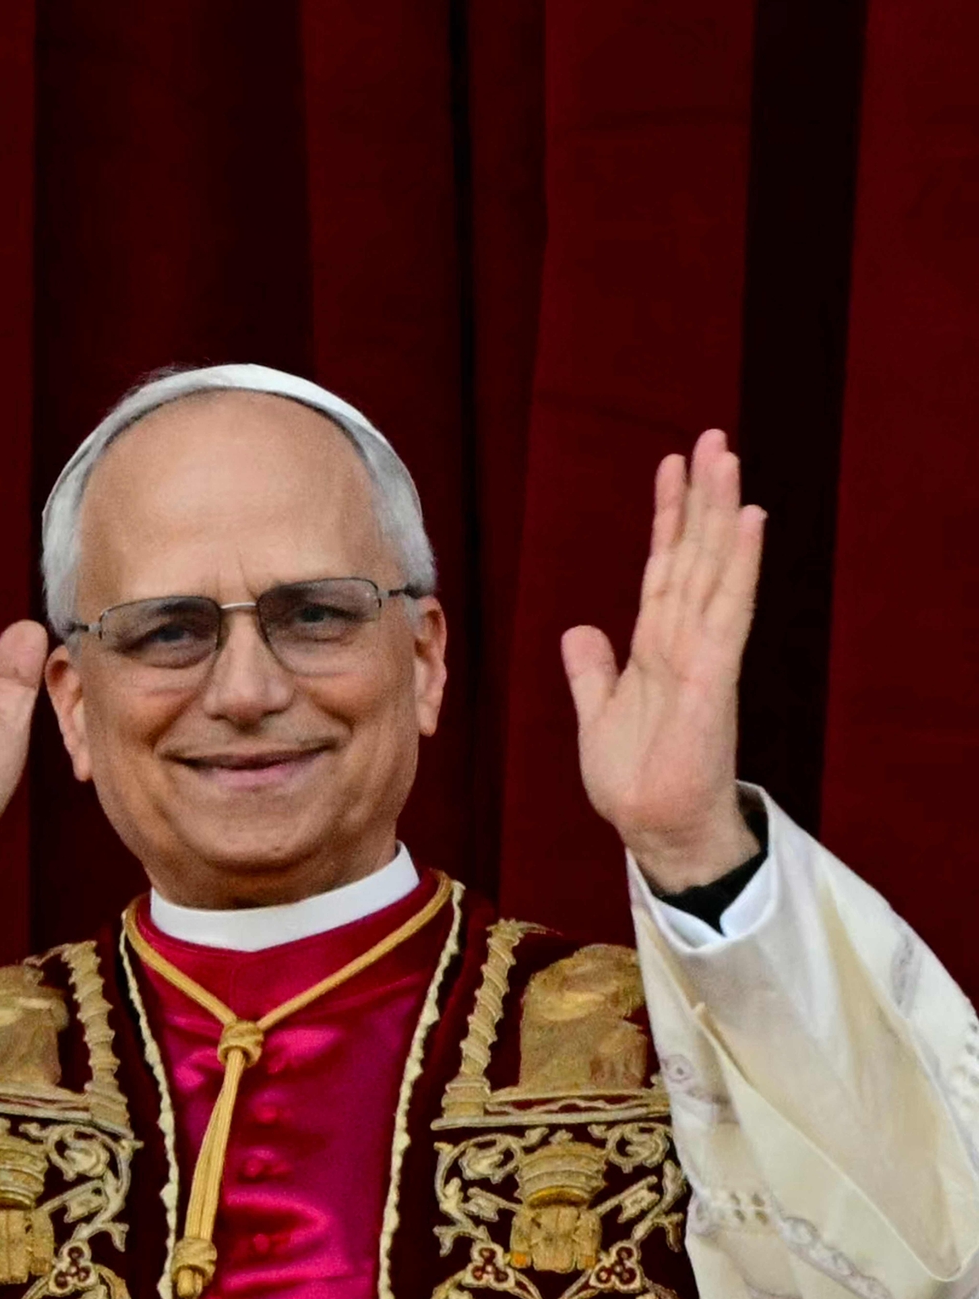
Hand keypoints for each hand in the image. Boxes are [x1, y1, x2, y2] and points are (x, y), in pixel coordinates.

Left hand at [561, 430, 765, 892]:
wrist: (655, 830)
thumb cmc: (636, 782)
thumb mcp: (597, 717)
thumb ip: (593, 673)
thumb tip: (581, 631)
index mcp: (654, 649)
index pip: (663, 570)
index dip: (667, 519)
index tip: (672, 467)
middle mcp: (683, 642)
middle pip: (693, 556)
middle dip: (701, 497)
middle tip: (712, 437)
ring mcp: (703, 655)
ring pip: (714, 570)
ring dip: (721, 513)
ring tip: (729, 457)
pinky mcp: (714, 677)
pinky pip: (728, 610)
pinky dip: (739, 565)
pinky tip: (749, 522)